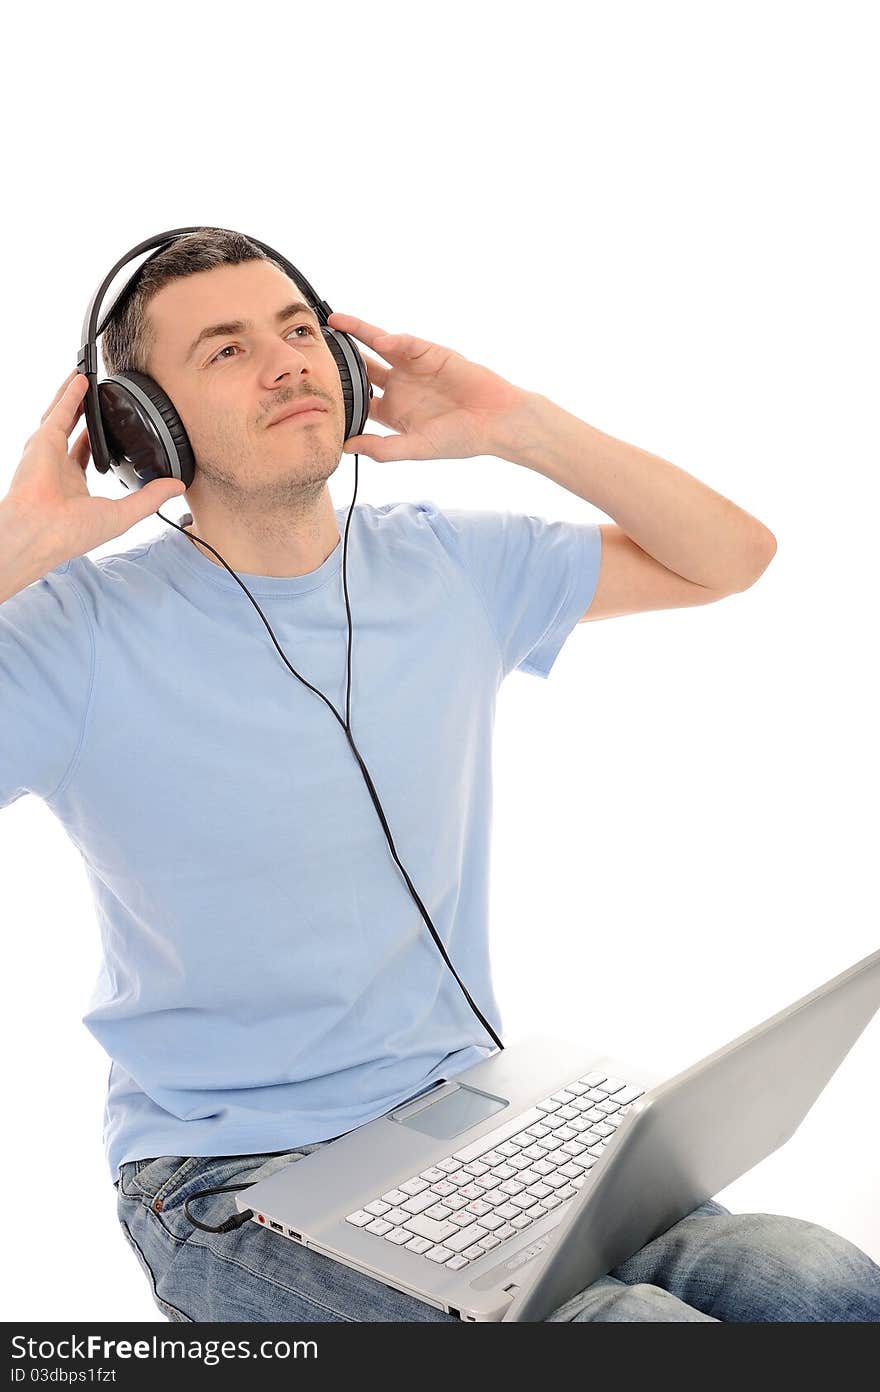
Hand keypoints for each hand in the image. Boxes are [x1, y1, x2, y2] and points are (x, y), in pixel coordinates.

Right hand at [4, 370, 186, 569]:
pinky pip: (59, 411)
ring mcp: (49, 452)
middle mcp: (58, 467)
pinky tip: (81, 379)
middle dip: (84, 413)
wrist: (43, 530)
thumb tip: (178, 486)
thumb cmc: (73, 531)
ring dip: (75, 396)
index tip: (111, 431)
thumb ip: (151, 497)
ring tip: (88, 378)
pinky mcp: (43, 441)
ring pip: (63, 416)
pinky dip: (70, 393)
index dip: (97, 443)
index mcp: (74, 486)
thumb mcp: (124, 514)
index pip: (86, 456)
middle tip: (99, 397)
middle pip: (73, 431)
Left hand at [327, 311, 527, 460]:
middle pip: (361, 368)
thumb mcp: (416, 448)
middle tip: (312, 346)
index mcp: (393, 412)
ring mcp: (413, 367)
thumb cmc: (461, 438)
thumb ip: (381, 449)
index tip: (312, 389)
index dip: (338, 395)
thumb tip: (345, 447)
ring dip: (357, 334)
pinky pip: (407, 344)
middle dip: (339, 357)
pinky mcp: (430, 353)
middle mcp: (399, 386)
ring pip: (378, 347)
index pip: (358, 400)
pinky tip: (378, 339)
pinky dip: (392, 340)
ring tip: (333, 322)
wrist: (497, 421)